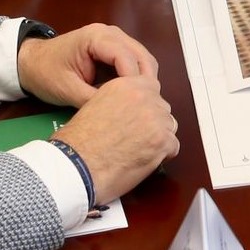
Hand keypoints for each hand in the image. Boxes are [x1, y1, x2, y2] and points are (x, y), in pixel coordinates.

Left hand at [18, 23, 158, 108]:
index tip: (136, 105)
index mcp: (97, 37)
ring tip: (140, 104)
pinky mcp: (115, 49)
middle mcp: (111, 33)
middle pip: (142, 56)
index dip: (134, 82)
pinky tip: (133, 96)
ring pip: (142, 59)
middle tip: (145, 108)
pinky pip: (134, 63)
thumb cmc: (45, 73)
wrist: (30, 62)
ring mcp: (115, 39)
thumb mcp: (67, 90)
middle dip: (145, 82)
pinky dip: (137, 79)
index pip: (127, 58)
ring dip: (143, 81)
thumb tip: (119, 113)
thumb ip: (94, 100)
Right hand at [49, 74, 178, 205]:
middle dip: (153, 122)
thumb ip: (118, 102)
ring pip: (169, 126)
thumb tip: (129, 111)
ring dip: (158, 138)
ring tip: (138, 150)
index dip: (145, 106)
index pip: (151, 88)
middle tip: (137, 137)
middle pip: (162, 108)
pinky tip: (144, 160)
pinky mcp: (162, 141)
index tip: (138, 117)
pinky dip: (162, 156)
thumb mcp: (94, 105)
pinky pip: (173, 146)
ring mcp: (155, 118)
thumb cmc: (77, 142)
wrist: (76, 165)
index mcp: (125, 85)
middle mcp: (143, 97)